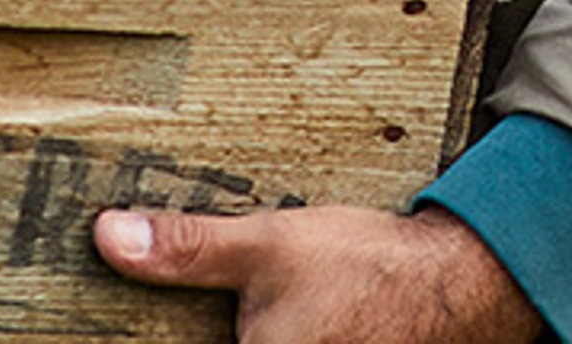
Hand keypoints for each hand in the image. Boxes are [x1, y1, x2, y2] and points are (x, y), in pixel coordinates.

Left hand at [92, 203, 537, 342]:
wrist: (459, 283)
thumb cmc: (370, 268)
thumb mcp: (270, 245)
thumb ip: (188, 249)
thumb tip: (111, 238)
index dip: (168, 333)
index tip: (149, 321)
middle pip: (214, 342)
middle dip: (204, 326)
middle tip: (224, 302)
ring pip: (252, 342)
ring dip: (242, 326)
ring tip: (256, 307)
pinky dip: (273, 331)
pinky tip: (289, 316)